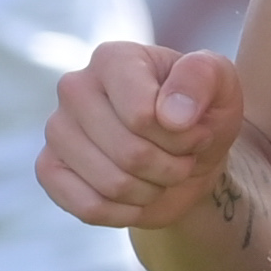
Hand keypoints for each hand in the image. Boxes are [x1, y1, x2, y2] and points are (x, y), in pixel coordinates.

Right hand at [37, 42, 243, 230]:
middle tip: (182, 156)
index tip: (197, 129)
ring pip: (112, 184)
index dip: (182, 137)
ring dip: (153, 189)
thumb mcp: (221, 83)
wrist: (187, 154)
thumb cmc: (201, 111)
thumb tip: (171, 114)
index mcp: (114, 59)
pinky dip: (126, 212)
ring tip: (162, 172)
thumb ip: (202, 77)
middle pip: (130, 153)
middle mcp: (75, 88)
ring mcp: (56, 129)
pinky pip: (88, 208)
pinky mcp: (48, 168)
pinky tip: (139, 195)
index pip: (143, 115)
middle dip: (171, 166)